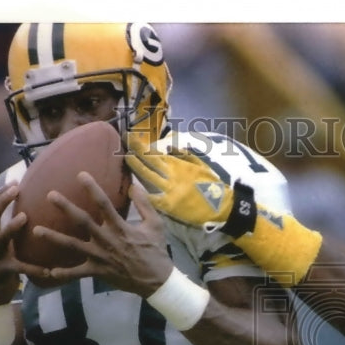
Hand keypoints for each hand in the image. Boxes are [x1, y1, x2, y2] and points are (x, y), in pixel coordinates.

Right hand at [0, 184, 53, 302]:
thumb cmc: (3, 260)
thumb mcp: (4, 241)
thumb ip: (12, 226)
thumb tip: (31, 206)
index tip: (15, 181)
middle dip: (1, 202)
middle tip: (16, 191)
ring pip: (1, 239)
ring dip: (11, 226)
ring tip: (25, 217)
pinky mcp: (3, 272)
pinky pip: (19, 269)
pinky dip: (34, 269)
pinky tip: (49, 271)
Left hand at [33, 175, 174, 296]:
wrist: (156, 280)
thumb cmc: (156, 251)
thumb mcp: (156, 224)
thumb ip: (144, 204)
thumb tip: (134, 185)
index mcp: (121, 227)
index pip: (104, 204)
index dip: (92, 188)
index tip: (80, 174)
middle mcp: (107, 240)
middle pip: (82, 221)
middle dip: (66, 208)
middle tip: (50, 195)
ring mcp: (100, 257)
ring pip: (73, 246)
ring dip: (54, 238)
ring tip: (36, 230)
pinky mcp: (98, 271)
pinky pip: (78, 273)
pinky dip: (65, 274)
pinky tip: (50, 272)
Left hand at [124, 135, 244, 230]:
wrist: (221, 207)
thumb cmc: (212, 186)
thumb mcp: (201, 165)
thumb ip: (185, 154)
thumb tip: (170, 143)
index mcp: (180, 166)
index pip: (157, 153)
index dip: (142, 145)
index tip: (131, 137)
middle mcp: (172, 175)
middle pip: (149, 161)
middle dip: (135, 151)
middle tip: (123, 141)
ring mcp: (169, 190)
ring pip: (148, 177)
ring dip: (136, 167)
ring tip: (125, 158)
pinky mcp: (170, 205)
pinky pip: (152, 198)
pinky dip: (142, 194)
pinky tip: (131, 188)